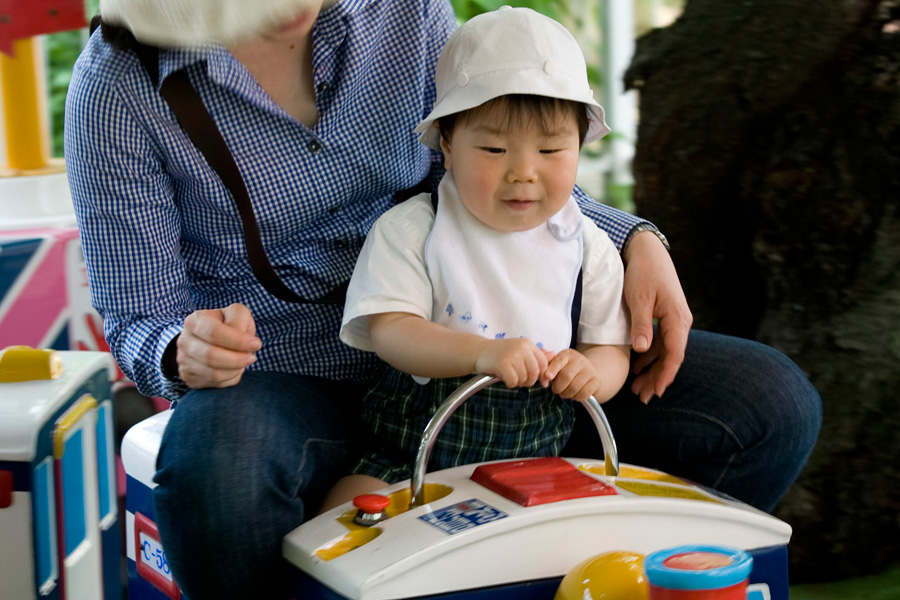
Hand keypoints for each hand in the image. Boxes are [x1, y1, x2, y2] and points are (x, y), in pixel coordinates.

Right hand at [176, 303, 261, 388]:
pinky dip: (230, 378)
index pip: (214, 333)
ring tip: (243, 362)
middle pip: (211, 356)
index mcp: (195, 320)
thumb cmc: (227, 325)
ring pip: (214, 374)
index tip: (256, 344)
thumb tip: (248, 342)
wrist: (208, 339)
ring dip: (236, 370)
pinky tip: (233, 369)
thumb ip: (241, 320)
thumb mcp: (236, 314)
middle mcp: (185, 340)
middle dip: (238, 359)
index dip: (238, 341)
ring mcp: (184, 360)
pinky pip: (214, 384)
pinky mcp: (188, 376)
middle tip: (251, 357)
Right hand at [474, 338, 548, 388]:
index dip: (542, 375)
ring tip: (509, 376)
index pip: (543, 363)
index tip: (540, 382)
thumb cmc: (500, 353)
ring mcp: (512, 356)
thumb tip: (553, 355)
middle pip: (535, 373)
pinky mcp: (503, 364)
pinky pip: (514, 382)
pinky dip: (510, 384)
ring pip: (524, 378)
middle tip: (519, 379)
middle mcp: (522, 348)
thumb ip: (536, 353)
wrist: (478, 351)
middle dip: (529, 380)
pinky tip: (504, 378)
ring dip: (518, 382)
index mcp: (528, 344)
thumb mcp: (519, 349)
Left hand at [541, 349, 599, 401]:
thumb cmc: (567, 368)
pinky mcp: (595, 381)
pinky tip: (574, 394)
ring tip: (564, 392)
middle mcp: (579, 360)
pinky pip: (583, 394)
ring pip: (574, 387)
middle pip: (566, 377)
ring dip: (566, 394)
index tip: (548, 377)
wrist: (588, 369)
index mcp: (567, 354)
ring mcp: (589, 370)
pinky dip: (576, 397)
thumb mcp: (557, 363)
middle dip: (557, 387)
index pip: (559, 361)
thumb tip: (542, 373)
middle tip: (556, 389)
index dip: (552, 369)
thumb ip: (547, 365)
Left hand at [623, 231, 692, 402]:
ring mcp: (675, 320)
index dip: (665, 376)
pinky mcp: (666, 317)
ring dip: (653, 369)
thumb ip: (642, 325)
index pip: (675, 355)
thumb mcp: (639, 298)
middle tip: (642, 396)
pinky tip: (638, 366)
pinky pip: (662, 342)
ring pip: (666, 352)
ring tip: (637, 386)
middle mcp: (681, 322)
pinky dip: (651, 356)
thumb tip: (642, 350)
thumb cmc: (644, 272)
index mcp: (677, 319)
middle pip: (671, 357)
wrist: (647, 250)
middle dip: (657, 378)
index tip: (655, 392)